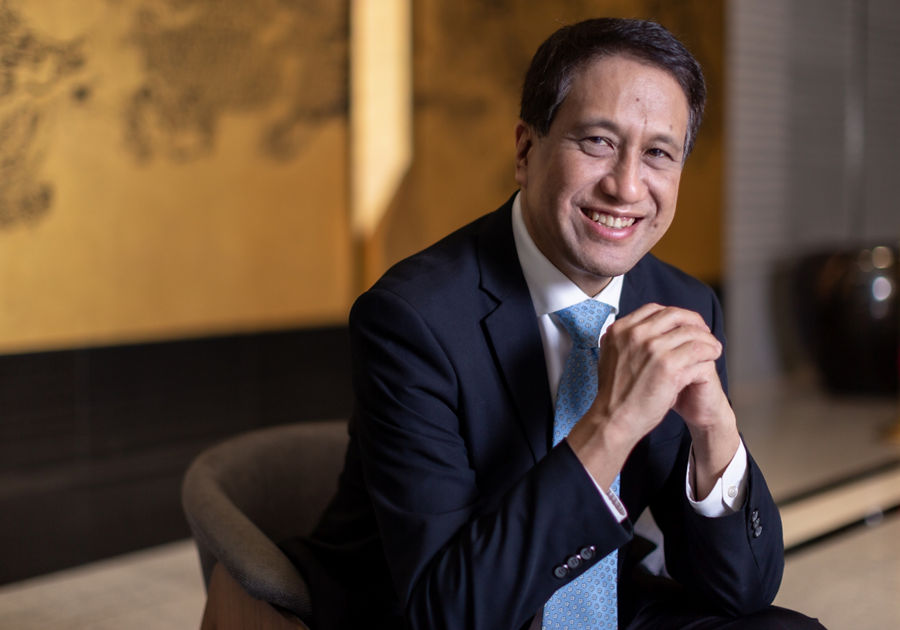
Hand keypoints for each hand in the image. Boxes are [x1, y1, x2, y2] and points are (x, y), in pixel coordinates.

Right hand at [567, 303, 730, 489]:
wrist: (613, 418)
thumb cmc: (615, 393)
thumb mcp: (610, 356)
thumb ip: (623, 340)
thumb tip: (639, 330)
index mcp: (620, 330)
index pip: (654, 309)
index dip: (674, 315)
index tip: (684, 325)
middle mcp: (636, 334)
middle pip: (675, 316)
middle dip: (694, 323)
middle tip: (704, 333)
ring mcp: (652, 349)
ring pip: (691, 333)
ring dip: (707, 339)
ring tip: (713, 348)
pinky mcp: (668, 366)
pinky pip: (699, 351)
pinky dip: (710, 352)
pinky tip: (712, 358)